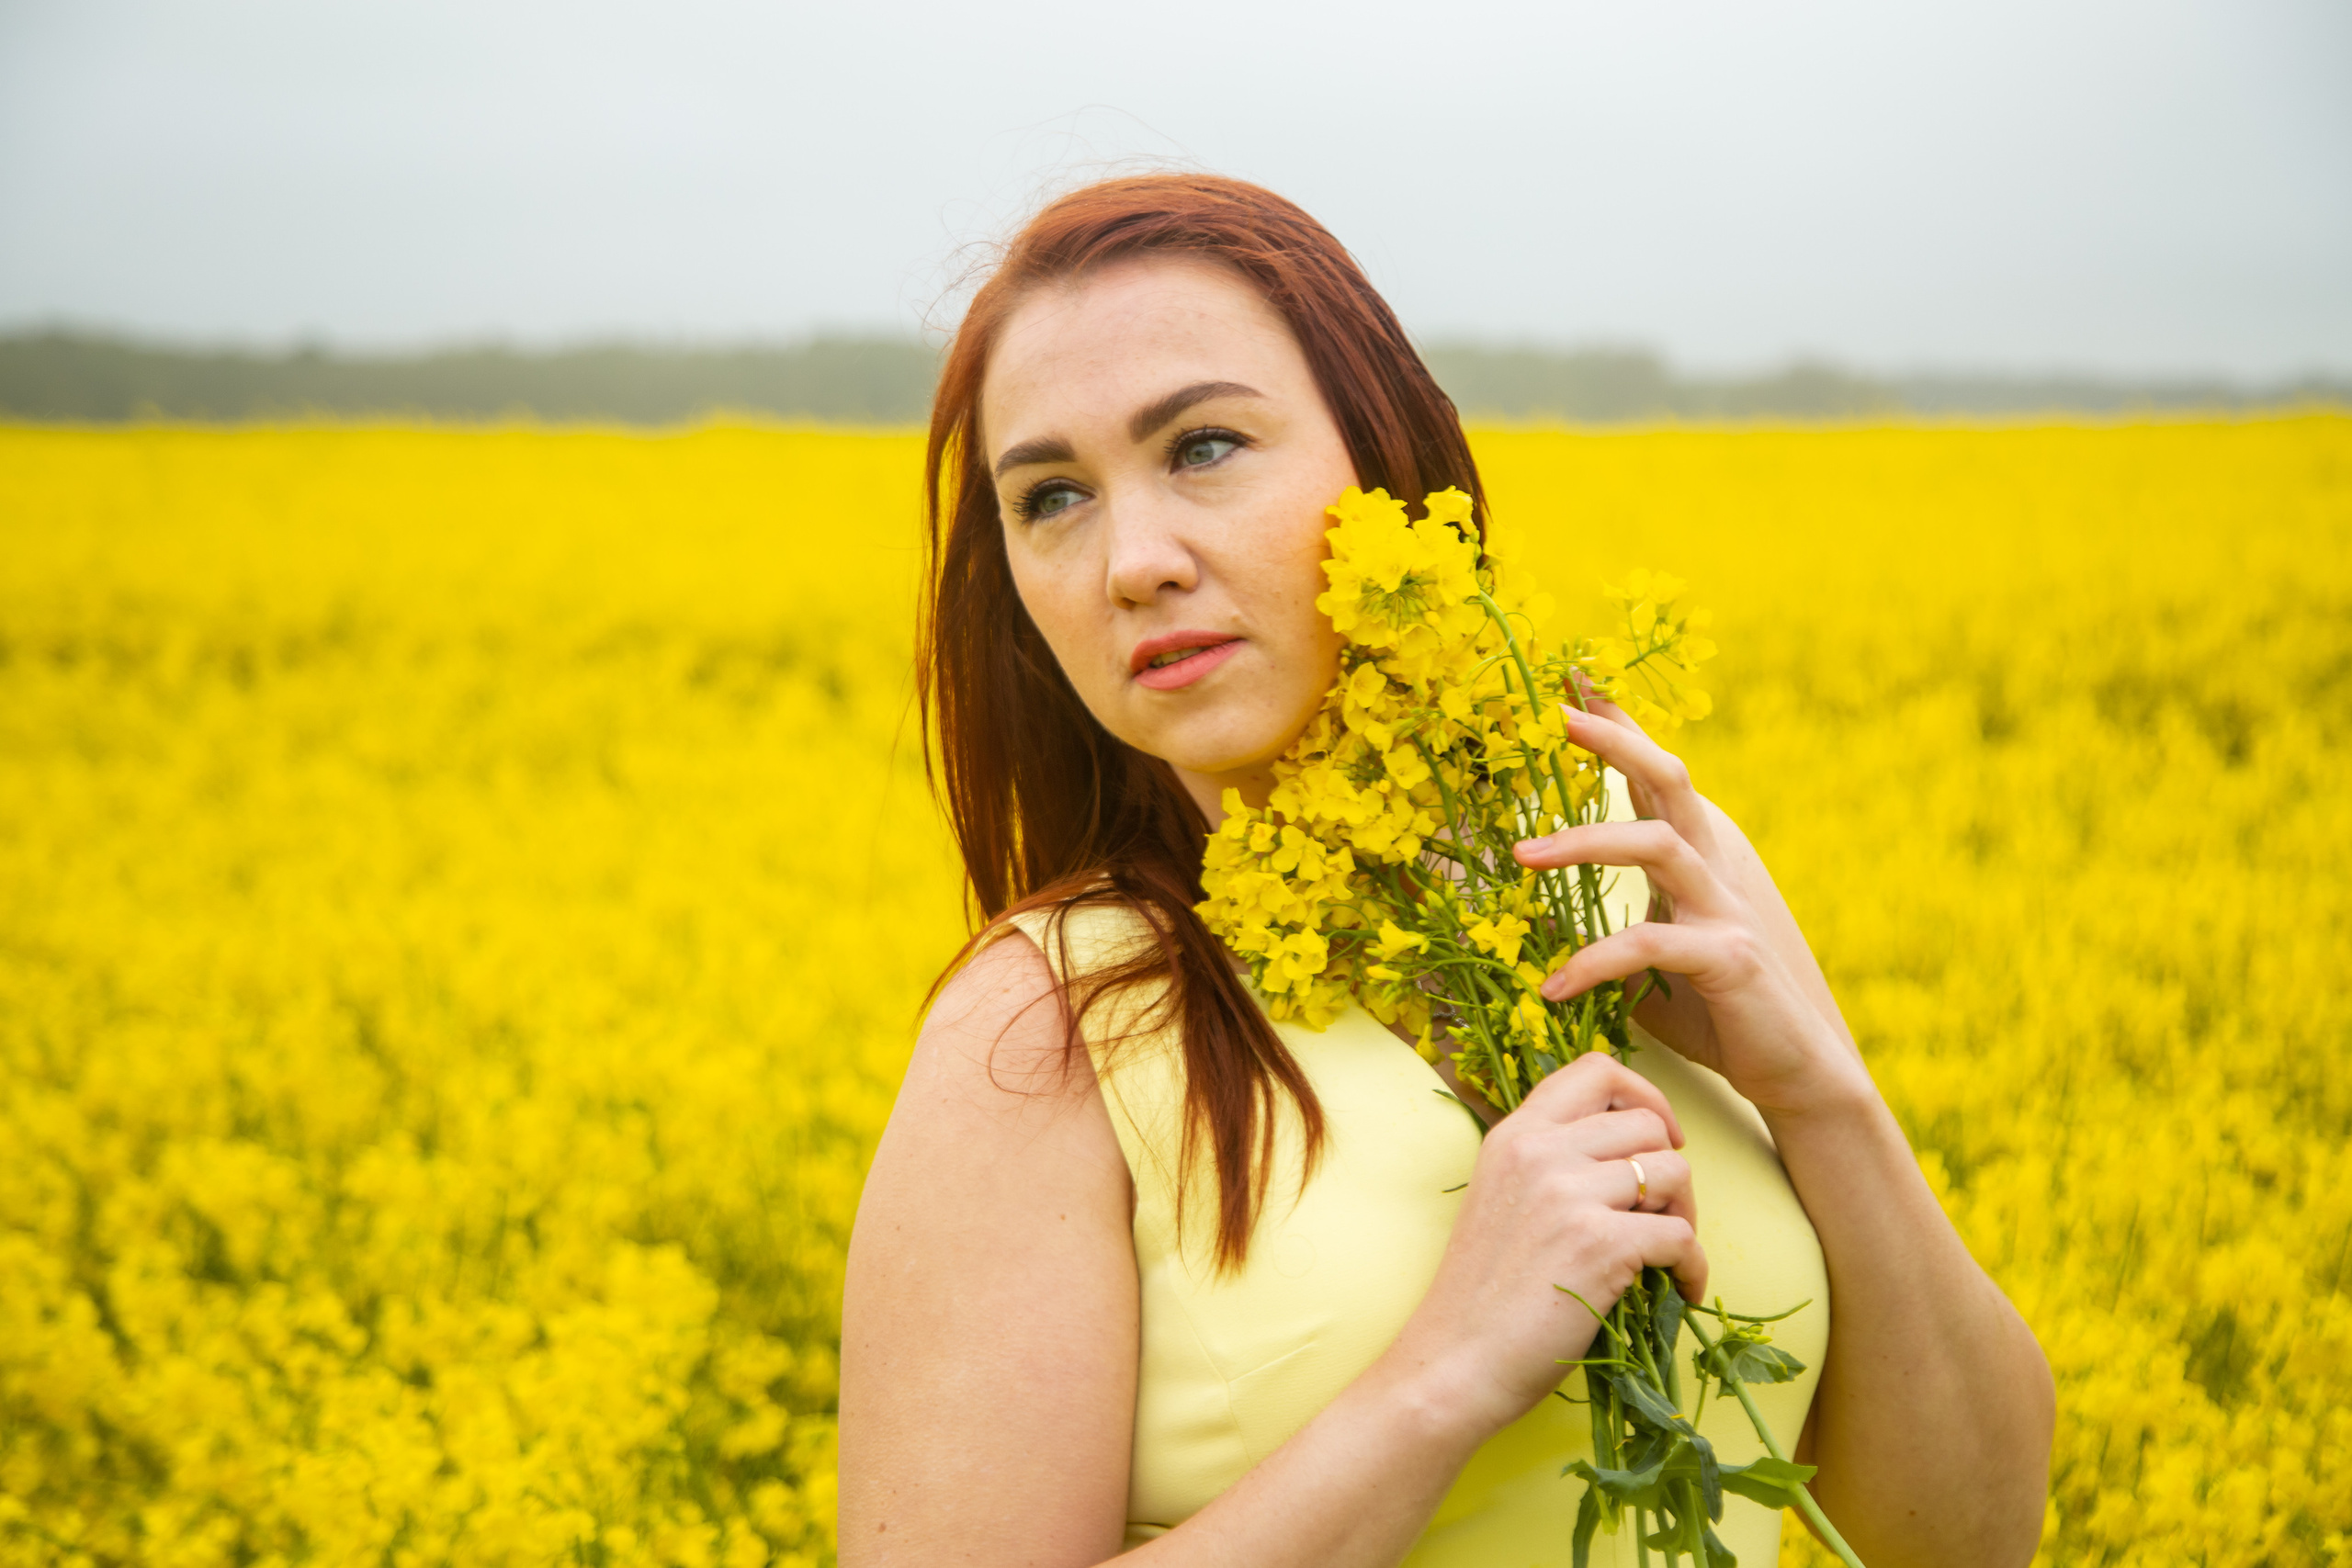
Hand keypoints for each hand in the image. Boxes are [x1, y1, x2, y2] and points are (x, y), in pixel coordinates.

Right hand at [1395, 1051, 1704, 1435]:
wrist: (1453, 1361)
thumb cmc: (1479, 1294)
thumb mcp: (1499, 1198)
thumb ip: (1548, 1163)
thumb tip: (1626, 1155)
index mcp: (1515, 1134)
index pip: (1596, 1069)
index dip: (1644, 1094)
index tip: (1653, 1139)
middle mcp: (1540, 1151)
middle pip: (1649, 1123)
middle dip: (1669, 1168)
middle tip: (1660, 1215)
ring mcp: (1570, 1194)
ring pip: (1674, 1172)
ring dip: (1685, 1214)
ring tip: (1665, 1252)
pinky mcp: (1600, 1244)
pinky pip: (1681, 1236)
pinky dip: (1692, 1266)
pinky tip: (1677, 1290)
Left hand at [1512, 699, 1871, 1118]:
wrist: (1792, 1071)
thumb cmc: (1714, 1011)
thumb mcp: (1646, 958)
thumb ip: (1600, 925)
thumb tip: (1526, 916)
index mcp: (1694, 858)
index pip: (1653, 775)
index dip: (1620, 724)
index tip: (1573, 679)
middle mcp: (1714, 868)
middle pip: (1669, 777)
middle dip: (1614, 739)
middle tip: (1554, 716)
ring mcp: (1725, 909)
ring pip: (1658, 844)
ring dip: (1584, 841)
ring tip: (1520, 855)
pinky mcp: (1728, 959)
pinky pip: (1650, 944)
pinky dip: (1595, 961)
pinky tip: (1554, 987)